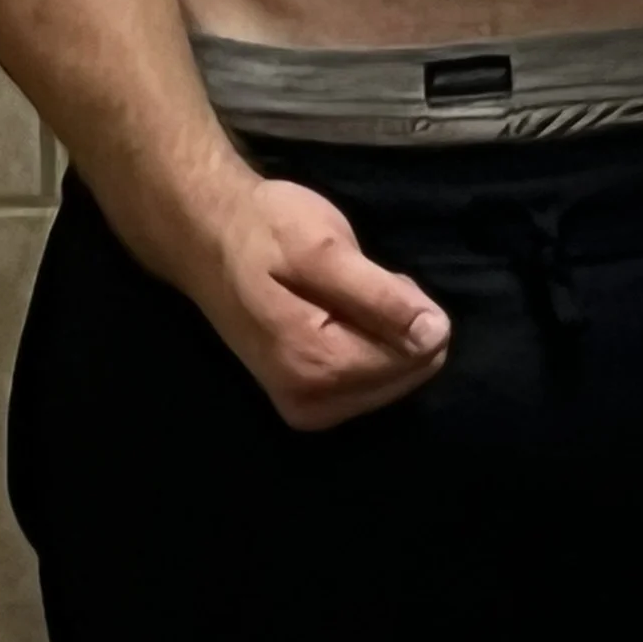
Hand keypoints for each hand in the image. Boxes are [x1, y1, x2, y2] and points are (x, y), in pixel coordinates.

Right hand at [192, 176, 451, 430]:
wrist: (206, 237)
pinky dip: (368, 343)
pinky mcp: (305, 404)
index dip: (409, 307)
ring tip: (343, 291)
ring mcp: (306, 410)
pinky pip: (369, 380)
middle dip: (398, 322)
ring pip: (393, 378)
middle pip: (407, 372)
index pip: (414, 357)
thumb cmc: (264, 231)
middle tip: (357, 280)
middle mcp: (313, 405)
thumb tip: (436, 335)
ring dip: (383, 331)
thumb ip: (381, 297)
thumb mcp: (325, 248)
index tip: (372, 273)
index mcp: (317, 368)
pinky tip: (338, 311)